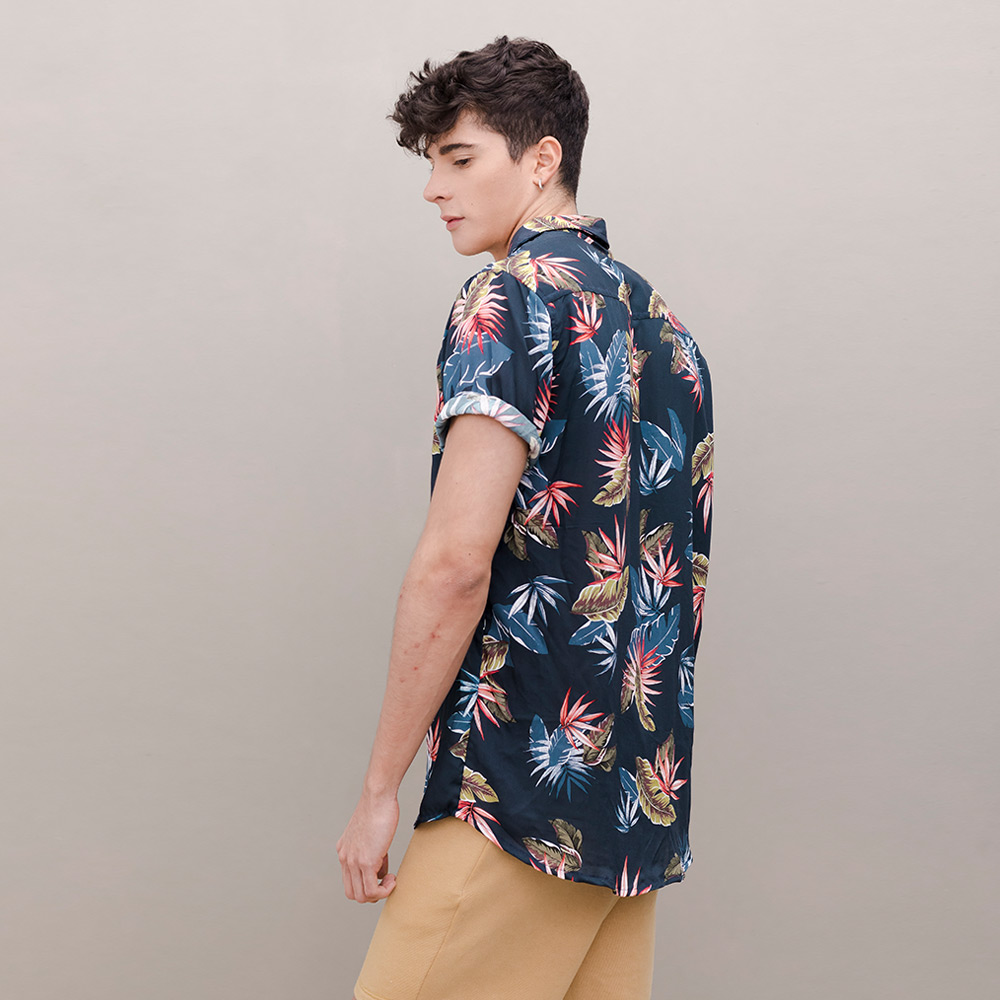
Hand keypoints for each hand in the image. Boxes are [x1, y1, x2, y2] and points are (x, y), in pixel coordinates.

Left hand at [336, 788, 399, 902]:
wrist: (378, 797)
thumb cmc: (379, 810)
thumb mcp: (370, 835)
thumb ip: (372, 853)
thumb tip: (381, 871)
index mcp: (344, 852)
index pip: (350, 881)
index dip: (367, 883)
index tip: (382, 874)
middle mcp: (345, 858)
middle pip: (352, 893)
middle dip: (371, 894)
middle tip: (386, 882)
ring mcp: (354, 862)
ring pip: (361, 896)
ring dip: (379, 894)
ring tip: (391, 880)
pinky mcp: (366, 862)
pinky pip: (372, 891)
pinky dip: (384, 891)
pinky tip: (393, 879)